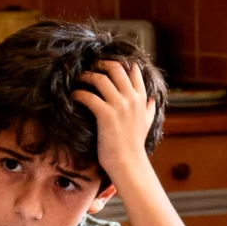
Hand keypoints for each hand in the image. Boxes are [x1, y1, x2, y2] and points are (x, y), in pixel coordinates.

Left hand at [71, 60, 154, 184]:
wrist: (128, 162)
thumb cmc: (135, 144)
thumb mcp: (148, 123)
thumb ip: (150, 108)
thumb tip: (152, 98)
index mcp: (142, 98)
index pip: (133, 71)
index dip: (120, 63)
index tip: (107, 64)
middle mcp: (131, 98)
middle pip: (116, 68)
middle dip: (101, 64)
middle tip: (91, 67)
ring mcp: (119, 106)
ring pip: (100, 78)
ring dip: (87, 76)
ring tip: (79, 79)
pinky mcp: (105, 115)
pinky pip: (88, 96)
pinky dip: (78, 93)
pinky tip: (73, 95)